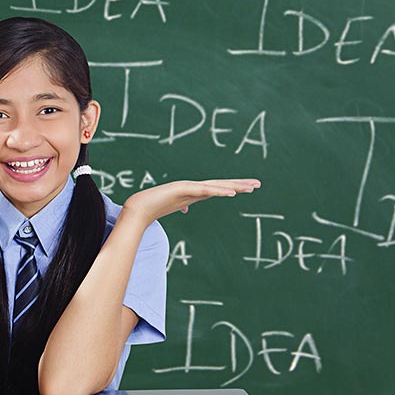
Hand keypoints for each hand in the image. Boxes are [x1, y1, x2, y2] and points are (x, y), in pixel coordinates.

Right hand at [120, 178, 260, 226]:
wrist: (137, 210)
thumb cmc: (151, 207)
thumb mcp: (170, 207)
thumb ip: (180, 206)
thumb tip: (185, 209)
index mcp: (192, 194)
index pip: (217, 189)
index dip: (232, 187)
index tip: (247, 189)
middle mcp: (192, 189)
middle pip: (220, 186)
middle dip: (239, 185)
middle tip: (257, 185)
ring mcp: (187, 188)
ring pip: (215, 186)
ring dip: (233, 186)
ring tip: (250, 188)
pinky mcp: (181, 189)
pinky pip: (204, 190)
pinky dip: (218, 190)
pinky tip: (231, 193)